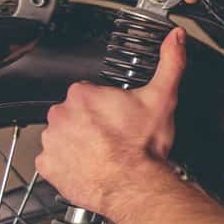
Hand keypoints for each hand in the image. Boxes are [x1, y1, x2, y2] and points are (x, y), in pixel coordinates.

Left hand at [35, 27, 186, 217]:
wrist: (134, 185)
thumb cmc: (143, 147)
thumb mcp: (162, 98)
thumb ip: (170, 63)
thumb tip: (175, 38)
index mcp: (83, 95)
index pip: (86, 92)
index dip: (103, 104)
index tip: (116, 116)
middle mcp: (61, 115)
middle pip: (73, 114)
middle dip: (88, 123)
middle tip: (111, 135)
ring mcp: (52, 141)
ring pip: (62, 136)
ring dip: (76, 142)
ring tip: (101, 152)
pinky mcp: (48, 166)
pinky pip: (52, 161)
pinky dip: (65, 164)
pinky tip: (87, 165)